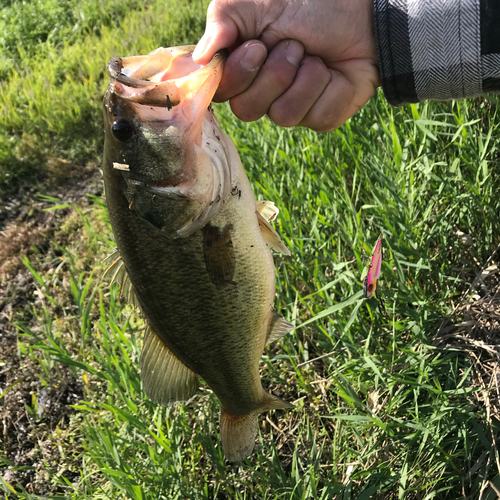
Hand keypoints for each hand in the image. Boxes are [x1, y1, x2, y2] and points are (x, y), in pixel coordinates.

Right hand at [193, 0, 379, 131]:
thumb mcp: (252, 2)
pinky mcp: (323, 116)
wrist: (358, 8)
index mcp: (242, 69)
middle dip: (275, 74)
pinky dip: (329, 87)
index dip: (238, 76)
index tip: (256, 46)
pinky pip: (318, 117)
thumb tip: (198, 58)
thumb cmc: (305, 2)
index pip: (222, 93)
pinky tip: (334, 71)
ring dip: (304, 78)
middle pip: (248, 111)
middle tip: (294, 45)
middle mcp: (264, 94)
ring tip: (314, 56)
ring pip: (284, 117)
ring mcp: (294, 108)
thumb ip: (221, 22)